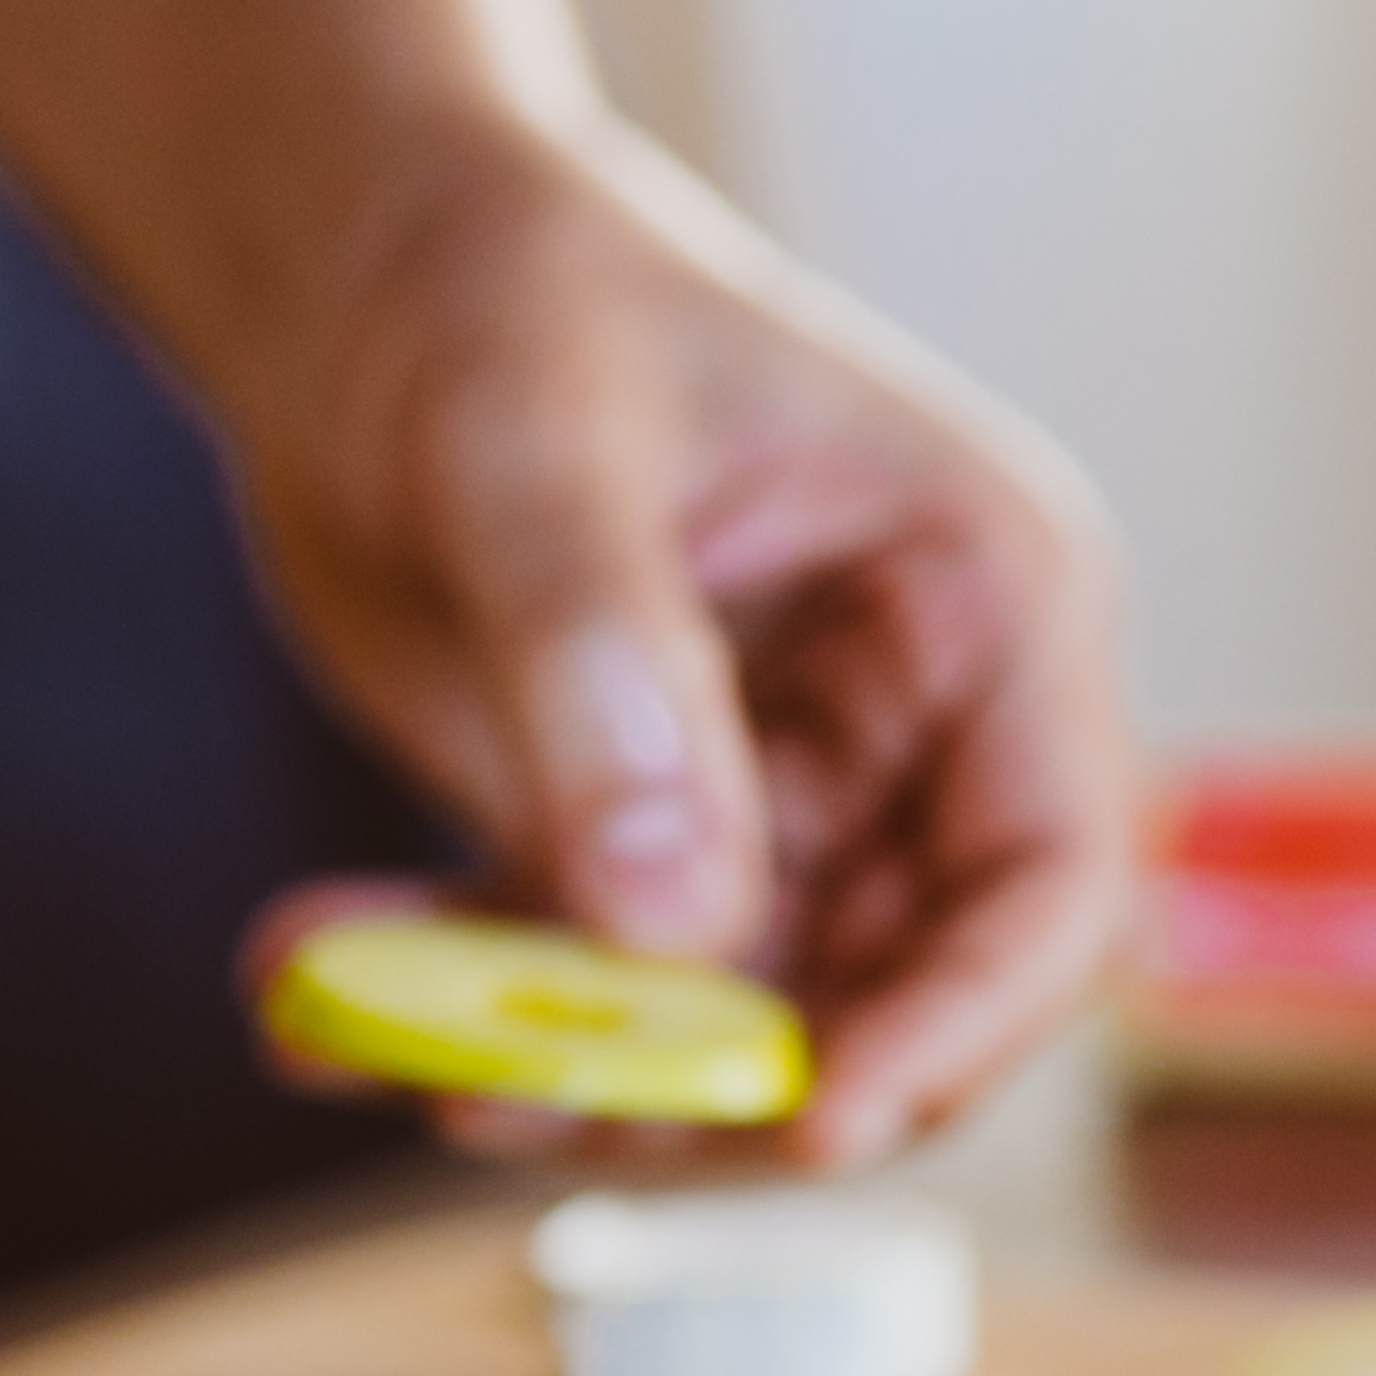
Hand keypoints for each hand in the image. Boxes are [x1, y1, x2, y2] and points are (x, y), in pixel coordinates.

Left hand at [223, 129, 1132, 1169]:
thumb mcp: (540, 456)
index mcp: (989, 607)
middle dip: (723, 1078)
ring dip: (571, 1071)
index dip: (962, 1024)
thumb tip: (671, 927)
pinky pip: (593, 986)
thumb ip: (608, 684)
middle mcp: (923, 728)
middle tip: (526, 1103)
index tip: (813, 1118)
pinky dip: (465, 1016)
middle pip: (900, 992)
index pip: (1053, 880)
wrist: (361, 256)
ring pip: (737, 1023)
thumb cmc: (501, 285)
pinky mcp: (661, 840)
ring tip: (387, 1037)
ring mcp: (794, 796)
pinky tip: (322, 992)